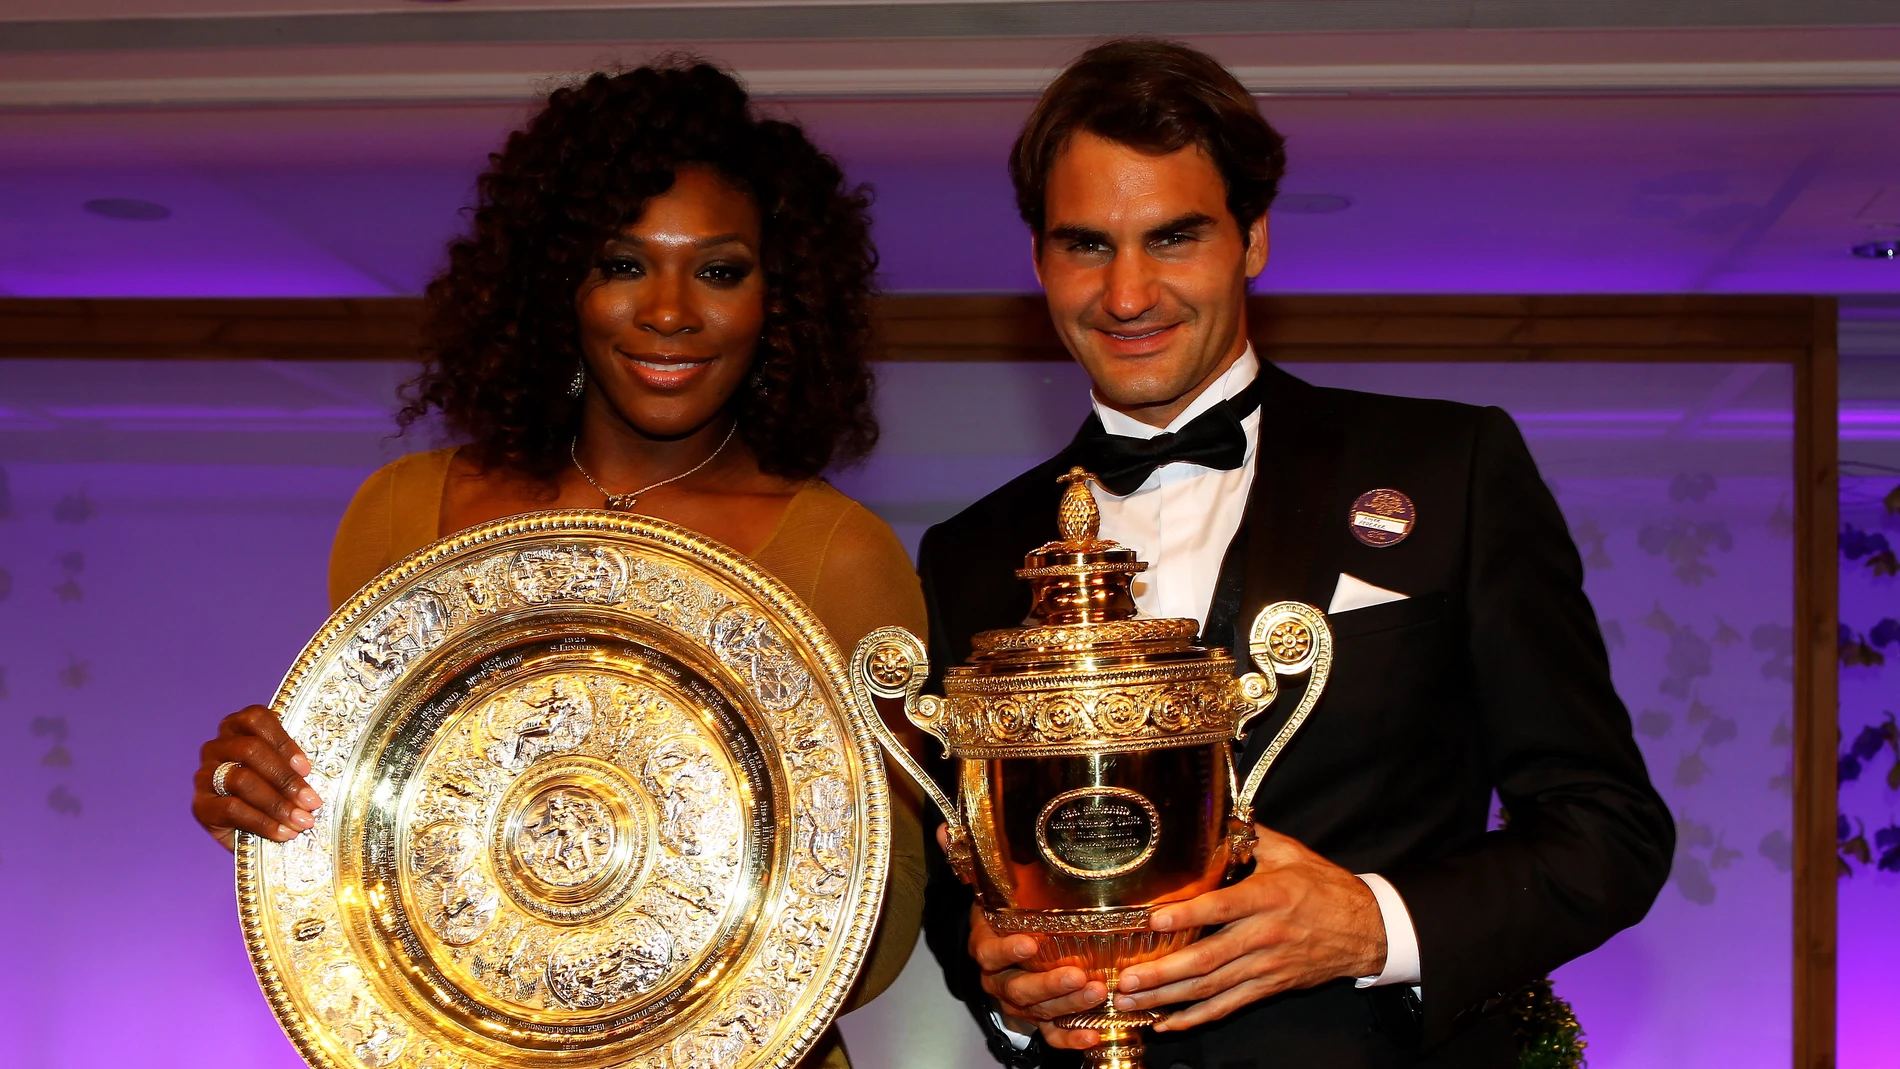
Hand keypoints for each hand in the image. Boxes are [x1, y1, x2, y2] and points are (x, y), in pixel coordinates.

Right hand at [191, 705, 322, 850]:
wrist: (248, 832)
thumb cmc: (271, 792)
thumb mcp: (283, 773)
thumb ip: (294, 767)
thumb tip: (319, 781)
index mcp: (238, 727)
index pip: (257, 719)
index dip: (283, 742)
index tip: (307, 768)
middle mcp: (217, 747)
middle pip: (250, 750)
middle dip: (286, 778)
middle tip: (312, 802)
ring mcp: (205, 775)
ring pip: (241, 779)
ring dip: (276, 802)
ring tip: (301, 820)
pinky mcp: (201, 805)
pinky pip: (231, 809)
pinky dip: (262, 822)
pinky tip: (283, 832)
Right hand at [937, 824, 1103, 1051]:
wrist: (1009, 952)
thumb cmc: (1004, 916)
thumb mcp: (990, 887)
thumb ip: (972, 861)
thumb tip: (944, 827)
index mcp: (985, 947)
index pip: (989, 952)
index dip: (1007, 950)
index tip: (1030, 942)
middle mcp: (999, 980)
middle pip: (1017, 989)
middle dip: (1048, 984)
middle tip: (1078, 974)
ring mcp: (1019, 1003)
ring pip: (1038, 1012)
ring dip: (1067, 1006)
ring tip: (1097, 993)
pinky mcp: (1040, 1021)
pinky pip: (1052, 1035)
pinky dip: (1071, 1038)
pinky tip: (1094, 1034)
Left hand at [1112, 825, 1386, 1030]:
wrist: (1367, 929)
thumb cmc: (1326, 888)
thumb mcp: (1291, 853)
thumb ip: (1251, 835)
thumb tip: (1219, 813)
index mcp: (1269, 897)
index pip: (1223, 907)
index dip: (1188, 915)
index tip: (1154, 921)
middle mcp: (1265, 934)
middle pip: (1208, 958)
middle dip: (1164, 973)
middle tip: (1126, 980)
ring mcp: (1267, 965)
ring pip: (1212, 988)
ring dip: (1169, 998)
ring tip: (1132, 1001)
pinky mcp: (1270, 986)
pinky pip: (1229, 1006)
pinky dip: (1197, 1017)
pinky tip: (1167, 1023)